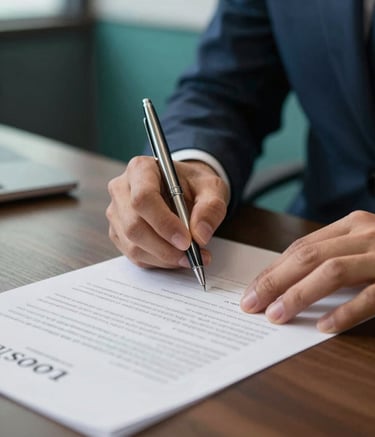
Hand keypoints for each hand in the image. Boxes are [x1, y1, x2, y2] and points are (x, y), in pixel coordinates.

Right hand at [106, 156, 228, 268]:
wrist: (184, 190)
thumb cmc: (194, 185)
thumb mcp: (212, 188)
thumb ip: (211, 208)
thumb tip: (200, 236)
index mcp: (141, 169)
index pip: (143, 198)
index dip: (164, 223)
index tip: (186, 240)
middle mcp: (122, 189)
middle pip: (134, 225)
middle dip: (165, 247)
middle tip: (192, 254)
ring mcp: (117, 213)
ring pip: (133, 245)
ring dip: (164, 257)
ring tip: (191, 257)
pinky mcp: (118, 233)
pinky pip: (135, 255)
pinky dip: (159, 262)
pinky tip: (177, 256)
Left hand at [240, 210, 374, 332]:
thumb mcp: (366, 245)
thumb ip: (335, 255)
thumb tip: (291, 282)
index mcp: (352, 225)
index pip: (302, 246)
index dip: (273, 270)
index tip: (252, 290)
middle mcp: (365, 235)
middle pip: (308, 256)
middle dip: (274, 281)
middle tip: (251, 304)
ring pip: (331, 271)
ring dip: (299, 295)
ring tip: (276, 315)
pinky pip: (369, 297)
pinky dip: (343, 312)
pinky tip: (322, 325)